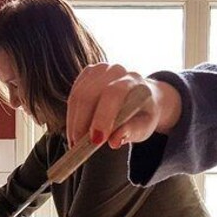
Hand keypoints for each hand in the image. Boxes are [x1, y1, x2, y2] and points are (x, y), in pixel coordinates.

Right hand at [66, 63, 181, 149]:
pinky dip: (72, 116)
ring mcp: (100, 70)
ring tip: (75, 142)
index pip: (113, 94)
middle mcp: (116, 71)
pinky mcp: (87, 74)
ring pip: (78, 96)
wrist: (141, 98)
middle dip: (82, 123)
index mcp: (133, 81)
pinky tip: (74, 130)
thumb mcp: (144, 126)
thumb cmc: (142, 114)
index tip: (95, 140)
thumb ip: (132, 132)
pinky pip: (73, 95)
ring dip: (74, 122)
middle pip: (90, 94)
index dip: (102, 117)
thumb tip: (115, 141)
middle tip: (78, 146)